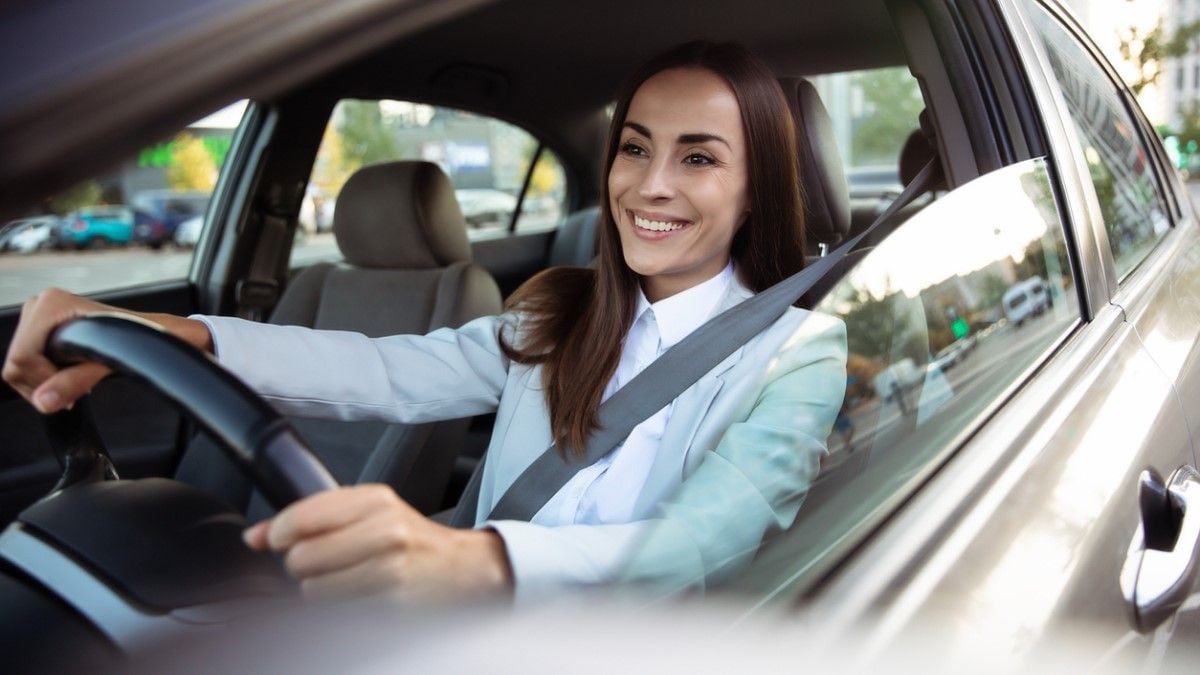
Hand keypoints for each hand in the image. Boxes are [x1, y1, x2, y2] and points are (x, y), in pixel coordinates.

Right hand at [2, 288, 213, 412]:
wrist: (151, 331)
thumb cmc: (135, 339)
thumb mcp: (105, 363)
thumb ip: (74, 381)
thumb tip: (44, 401)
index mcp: (51, 305)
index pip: (22, 358)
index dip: (43, 381)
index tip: (71, 392)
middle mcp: (39, 304)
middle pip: (16, 364)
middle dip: (44, 383)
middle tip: (77, 389)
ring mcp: (37, 316)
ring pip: (18, 367)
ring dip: (45, 381)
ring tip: (77, 379)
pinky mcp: (40, 328)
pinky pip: (26, 363)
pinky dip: (45, 375)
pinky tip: (69, 373)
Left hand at [243, 484, 513, 602]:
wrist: (462, 570)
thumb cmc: (410, 541)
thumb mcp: (367, 515)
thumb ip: (309, 520)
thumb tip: (252, 537)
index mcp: (374, 498)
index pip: (301, 516)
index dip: (279, 535)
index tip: (280, 542)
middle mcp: (383, 527)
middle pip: (301, 557)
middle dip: (301, 567)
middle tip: (324, 564)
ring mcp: (389, 565)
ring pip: (313, 589)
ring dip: (319, 591)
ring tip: (345, 580)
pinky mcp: (391, 598)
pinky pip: (335, 610)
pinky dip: (339, 607)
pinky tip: (360, 595)